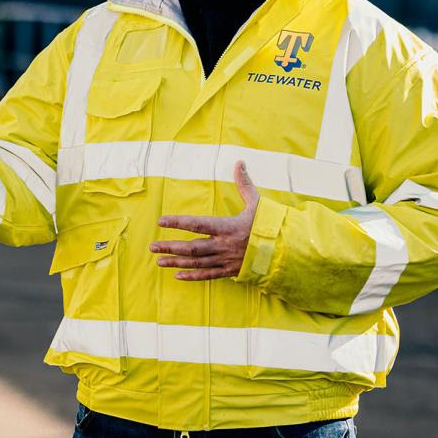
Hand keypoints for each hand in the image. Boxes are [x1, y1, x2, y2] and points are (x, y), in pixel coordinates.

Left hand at [150, 160, 258, 280]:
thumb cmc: (269, 225)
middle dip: (170, 247)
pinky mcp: (230, 271)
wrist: (285, 251)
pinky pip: (208, 275)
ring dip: (176, 262)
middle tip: (152, 246)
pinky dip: (192, 276)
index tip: (161, 221)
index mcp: (228, 227)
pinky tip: (178, 275)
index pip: (197, 223)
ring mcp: (226, 260)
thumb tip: (240, 162)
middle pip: (192, 247)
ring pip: (197, 262)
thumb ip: (244, 184)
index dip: (178, 222)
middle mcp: (224, 245)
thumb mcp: (257, 203)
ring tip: (159, 261)